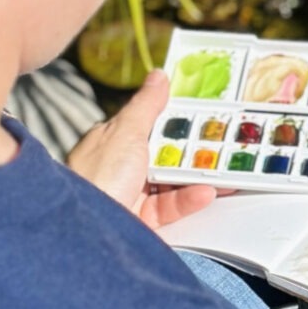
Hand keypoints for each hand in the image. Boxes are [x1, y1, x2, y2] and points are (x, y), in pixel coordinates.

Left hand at [66, 69, 216, 231]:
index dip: (177, 119)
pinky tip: (204, 191)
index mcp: (114, 140)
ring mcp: (131, 194)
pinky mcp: (141, 219)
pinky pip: (171, 206)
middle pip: (165, 153)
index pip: (151, 122)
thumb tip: (157, 77)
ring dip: (195, 175)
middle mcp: (121, 166)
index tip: (204, 115)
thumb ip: (146, 105)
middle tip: (222, 144)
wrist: (86, 230)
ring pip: (171, 180)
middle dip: (193, 150)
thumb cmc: (96, 178)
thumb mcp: (126, 132)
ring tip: (221, 169)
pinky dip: (189, 198)